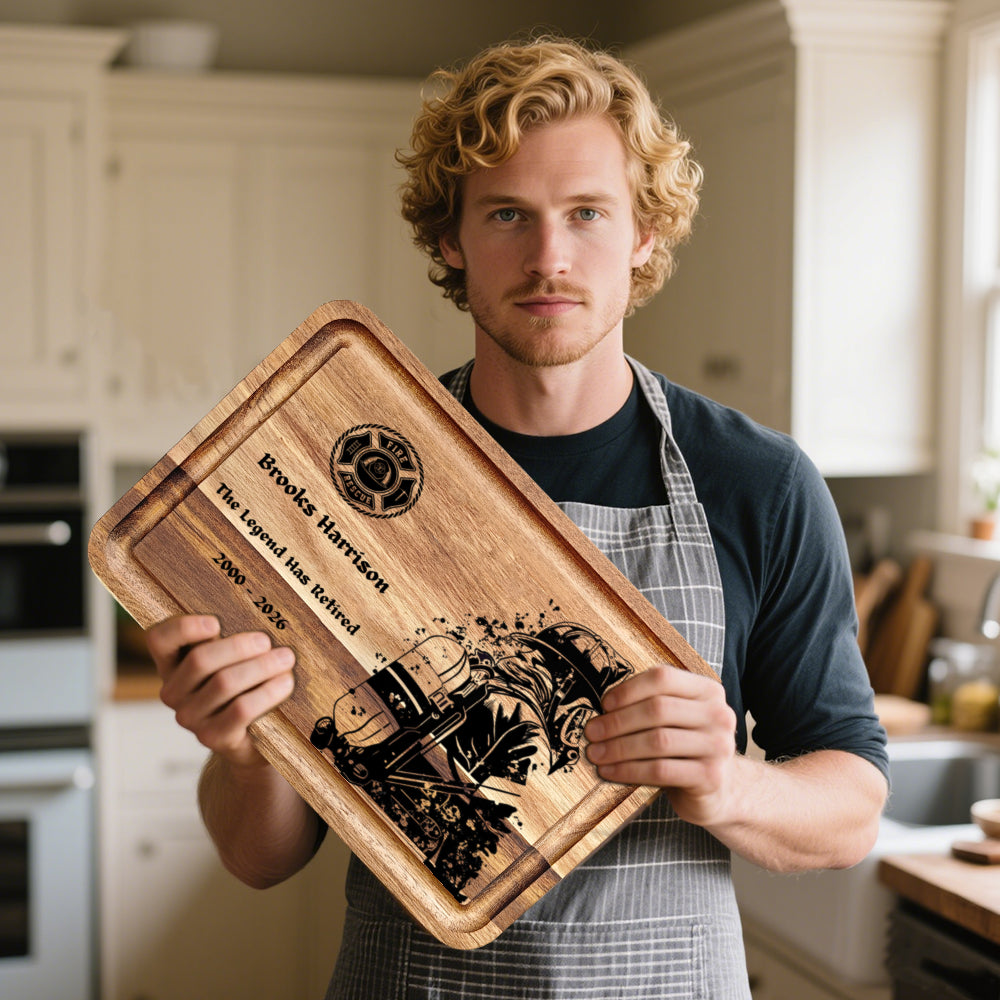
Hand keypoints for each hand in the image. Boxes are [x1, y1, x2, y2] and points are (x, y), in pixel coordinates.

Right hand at [146, 615, 295, 767]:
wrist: (253, 734)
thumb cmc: (244, 683)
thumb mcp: (231, 658)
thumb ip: (231, 637)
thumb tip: (259, 612)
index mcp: (172, 664)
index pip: (159, 639)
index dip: (183, 628)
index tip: (215, 622)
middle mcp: (173, 692)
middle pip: (200, 660)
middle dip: (240, 646)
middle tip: (268, 641)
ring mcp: (190, 718)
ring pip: (224, 683)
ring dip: (261, 667)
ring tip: (285, 659)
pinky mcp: (213, 738)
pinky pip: (241, 710)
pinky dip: (268, 692)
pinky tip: (285, 683)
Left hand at [584, 664, 736, 826]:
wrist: (718, 790)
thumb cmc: (686, 748)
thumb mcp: (676, 719)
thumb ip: (650, 705)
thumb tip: (602, 707)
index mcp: (708, 691)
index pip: (663, 678)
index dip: (629, 689)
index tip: (604, 704)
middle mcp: (719, 714)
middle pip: (657, 709)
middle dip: (617, 721)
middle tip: (591, 732)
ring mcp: (718, 746)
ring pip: (657, 741)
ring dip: (618, 747)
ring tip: (595, 753)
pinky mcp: (710, 776)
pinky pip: (660, 770)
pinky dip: (629, 770)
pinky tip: (610, 772)